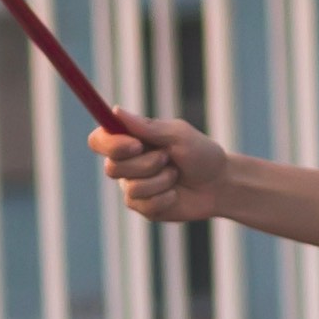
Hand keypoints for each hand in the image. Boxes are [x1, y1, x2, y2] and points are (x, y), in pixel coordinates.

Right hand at [94, 111, 229, 225]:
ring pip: (131, 188)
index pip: (98, 141)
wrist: (219, 184)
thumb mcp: (177, 135)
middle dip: (145, 164)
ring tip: (176, 175)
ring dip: (160, 180)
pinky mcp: (144, 208)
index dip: (110, 144)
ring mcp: (133, 187)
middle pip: (112, 167)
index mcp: (130, 140)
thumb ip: (146, 127)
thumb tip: (115, 111)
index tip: (135, 145)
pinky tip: (175, 194)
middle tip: (167, 158)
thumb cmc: (200, 153)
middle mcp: (127, 164)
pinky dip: (165, 197)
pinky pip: (144, 205)